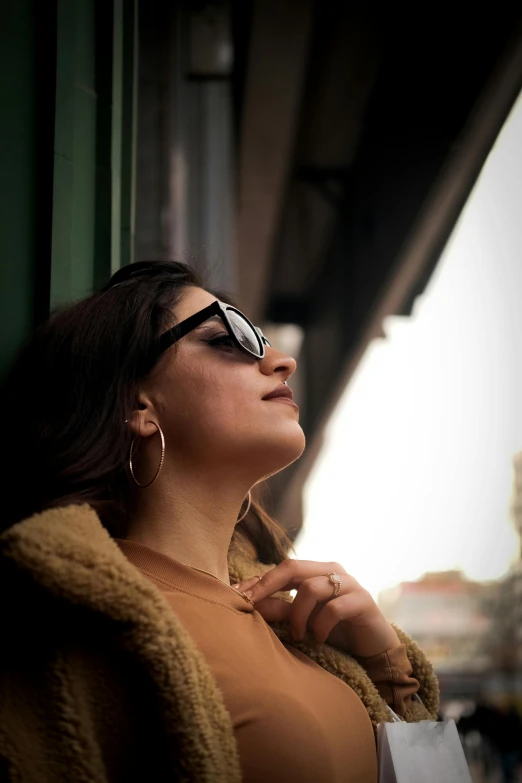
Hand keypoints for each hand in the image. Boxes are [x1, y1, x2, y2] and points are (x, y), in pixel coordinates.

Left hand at [234, 559, 400, 657]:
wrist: (374, 650)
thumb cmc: (335, 632)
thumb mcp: (303, 621)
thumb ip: (279, 610)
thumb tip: (247, 602)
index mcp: (316, 571)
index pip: (282, 568)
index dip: (258, 581)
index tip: (235, 596)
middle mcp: (332, 571)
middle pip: (293, 567)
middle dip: (268, 586)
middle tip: (251, 606)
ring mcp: (349, 583)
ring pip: (312, 587)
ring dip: (299, 615)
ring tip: (299, 636)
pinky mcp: (364, 600)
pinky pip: (335, 608)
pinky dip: (321, 625)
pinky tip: (319, 639)